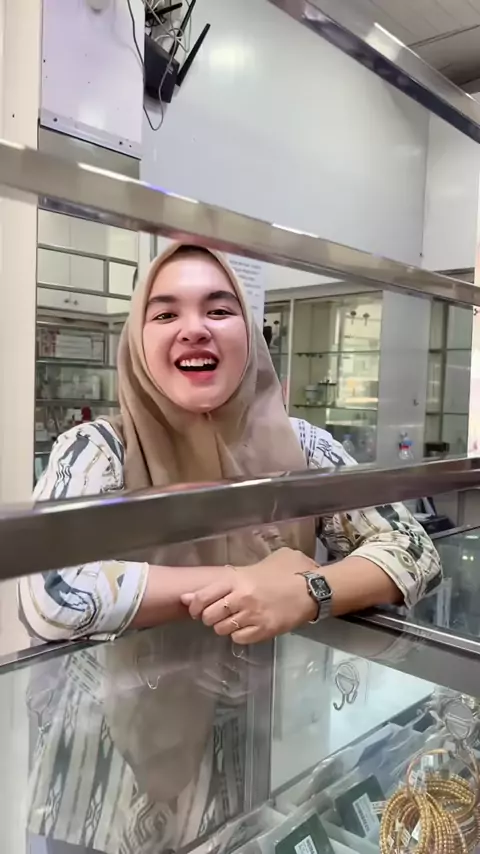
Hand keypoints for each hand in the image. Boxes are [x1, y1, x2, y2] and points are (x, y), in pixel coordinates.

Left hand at [180, 548, 317, 643]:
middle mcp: (241, 598)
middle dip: (209, 618)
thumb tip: (199, 590)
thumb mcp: (260, 563)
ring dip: (224, 627)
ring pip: (222, 630)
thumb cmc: (287, 572)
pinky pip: (239, 639)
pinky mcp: (263, 631)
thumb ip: (229, 575)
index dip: (195, 605)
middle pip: (209, 616)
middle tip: (217, 615)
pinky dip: (239, 636)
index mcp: (237, 579)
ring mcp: (252, 616)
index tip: (195, 609)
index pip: (203, 596)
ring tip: (235, 621)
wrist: (312, 588)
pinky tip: (247, 628)